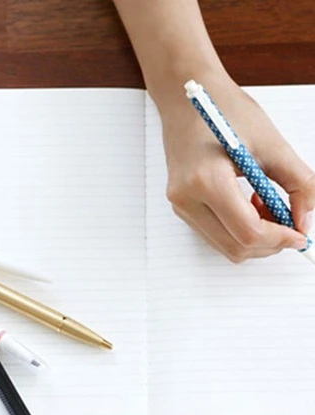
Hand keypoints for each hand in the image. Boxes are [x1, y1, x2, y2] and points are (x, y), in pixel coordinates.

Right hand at [158, 75, 314, 261]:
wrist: (186, 98)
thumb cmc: (226, 111)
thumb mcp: (272, 144)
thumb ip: (298, 184)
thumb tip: (305, 220)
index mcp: (206, 181)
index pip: (248, 232)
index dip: (281, 239)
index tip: (301, 235)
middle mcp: (187, 200)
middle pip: (236, 247)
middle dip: (269, 244)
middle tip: (290, 224)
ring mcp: (180, 206)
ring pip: (225, 247)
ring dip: (254, 238)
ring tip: (266, 206)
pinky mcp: (181, 207)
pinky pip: (215, 235)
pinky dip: (239, 230)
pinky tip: (249, 205)